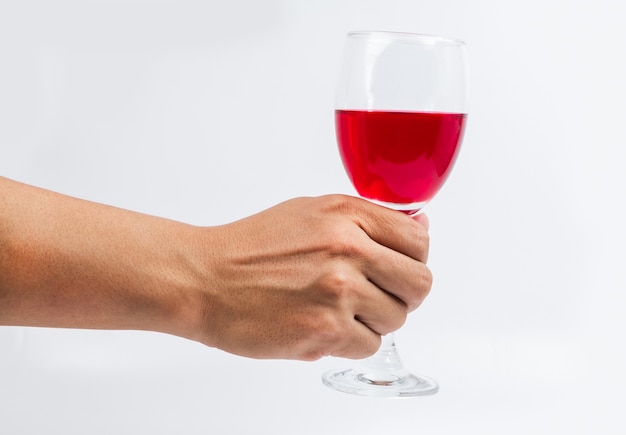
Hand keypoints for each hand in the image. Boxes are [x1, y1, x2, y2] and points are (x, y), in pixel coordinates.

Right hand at [192, 195, 431, 360]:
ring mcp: (339, 290)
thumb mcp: (311, 213)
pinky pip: (370, 346)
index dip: (413, 259)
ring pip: (397, 318)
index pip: (419, 240)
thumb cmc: (250, 248)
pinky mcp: (326, 330)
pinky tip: (323, 327)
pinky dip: (351, 342)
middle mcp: (348, 248)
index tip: (399, 267)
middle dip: (403, 294)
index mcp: (346, 214)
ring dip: (373, 320)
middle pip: (419, 283)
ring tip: (338, 311)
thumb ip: (365, 221)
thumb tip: (417, 229)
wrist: (204, 279)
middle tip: (377, 296)